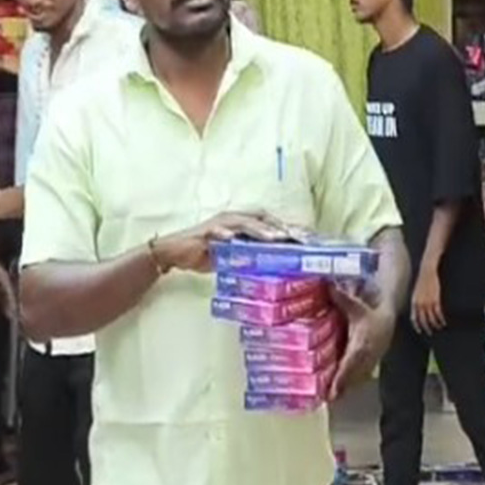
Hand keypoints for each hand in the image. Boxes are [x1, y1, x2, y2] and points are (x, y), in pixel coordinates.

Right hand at [150, 211, 292, 274]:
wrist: (175, 253)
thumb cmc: (206, 253)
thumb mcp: (235, 256)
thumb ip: (253, 257)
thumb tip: (276, 267)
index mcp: (244, 223)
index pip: (271, 222)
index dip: (290, 228)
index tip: (310, 238)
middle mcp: (235, 218)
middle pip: (264, 218)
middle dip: (282, 226)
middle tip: (300, 238)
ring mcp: (221, 223)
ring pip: (246, 222)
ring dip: (262, 229)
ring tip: (277, 237)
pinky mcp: (206, 231)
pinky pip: (219, 231)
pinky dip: (227, 234)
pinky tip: (235, 239)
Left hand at [329, 283, 395, 399]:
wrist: (391, 316)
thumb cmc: (372, 311)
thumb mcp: (356, 305)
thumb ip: (341, 298)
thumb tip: (327, 288)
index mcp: (362, 341)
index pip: (350, 361)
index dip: (342, 376)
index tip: (333, 388)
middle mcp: (368, 353)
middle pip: (353, 374)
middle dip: (342, 386)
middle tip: (329, 398)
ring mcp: (372, 359)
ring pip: (358, 376)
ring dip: (347, 387)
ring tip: (332, 398)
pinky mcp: (373, 361)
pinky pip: (362, 375)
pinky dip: (352, 383)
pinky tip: (342, 390)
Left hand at [410, 265, 444, 334]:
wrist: (427, 271)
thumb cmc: (422, 281)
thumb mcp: (416, 292)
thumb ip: (417, 302)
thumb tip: (419, 310)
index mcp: (414, 302)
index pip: (414, 318)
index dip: (417, 326)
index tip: (420, 331)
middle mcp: (420, 304)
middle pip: (423, 320)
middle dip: (426, 328)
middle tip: (430, 332)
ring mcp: (428, 303)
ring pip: (431, 318)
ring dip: (435, 325)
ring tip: (439, 327)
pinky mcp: (436, 300)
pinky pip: (438, 313)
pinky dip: (441, 319)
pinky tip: (443, 322)